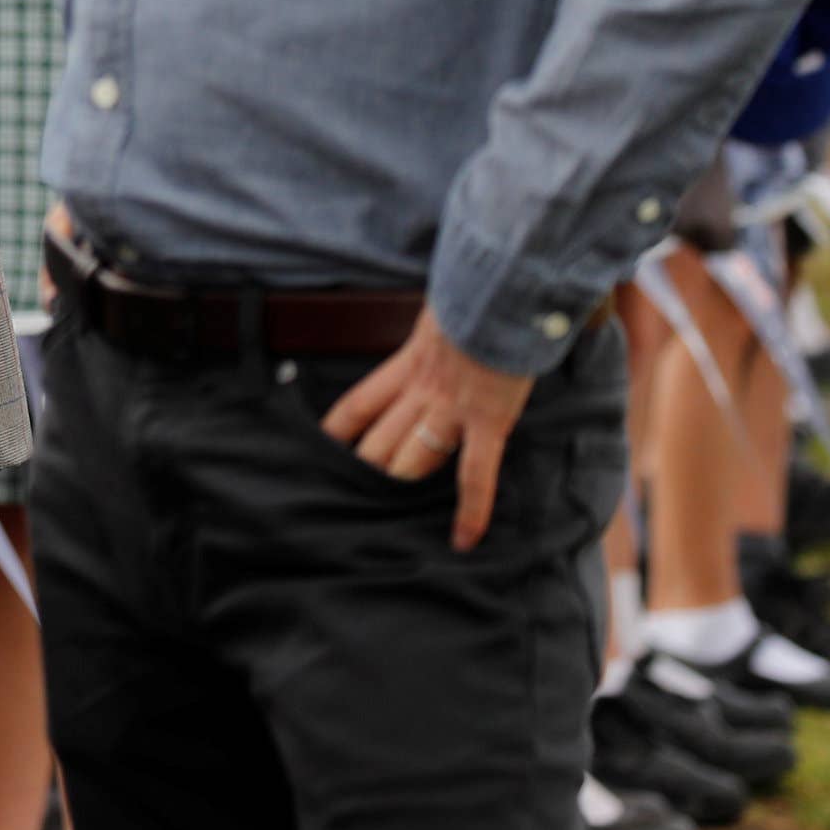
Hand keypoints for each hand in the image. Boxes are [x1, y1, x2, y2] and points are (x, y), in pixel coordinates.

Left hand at [320, 308, 537, 550]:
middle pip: (380, 440)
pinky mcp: (487, 423)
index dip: (339, 430)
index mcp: (408, 364)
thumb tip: (449, 326)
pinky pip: (475, 475)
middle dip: (368, 469)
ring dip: (402, 486)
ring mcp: (452, 410)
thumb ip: (440, 329)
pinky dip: (471, 511)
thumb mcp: (447, 310)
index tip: (326, 448)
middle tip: (352, 498)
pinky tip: (463, 540)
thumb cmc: (481, 293)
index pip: (360, 403)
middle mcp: (422, 392)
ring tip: (390, 523)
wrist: (503, 289)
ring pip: (413, 460)